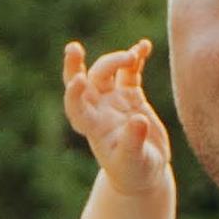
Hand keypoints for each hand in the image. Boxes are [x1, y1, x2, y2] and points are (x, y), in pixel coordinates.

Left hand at [62, 35, 171, 189]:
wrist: (144, 171)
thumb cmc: (134, 172)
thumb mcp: (134, 162)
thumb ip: (134, 142)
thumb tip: (139, 120)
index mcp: (94, 128)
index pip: (77, 108)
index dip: (73, 94)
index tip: (78, 80)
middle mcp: (100, 110)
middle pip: (82, 83)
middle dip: (74, 65)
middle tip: (73, 48)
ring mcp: (114, 100)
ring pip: (106, 71)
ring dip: (116, 59)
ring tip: (134, 57)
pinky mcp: (131, 95)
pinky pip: (130, 71)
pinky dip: (136, 57)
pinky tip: (145, 46)